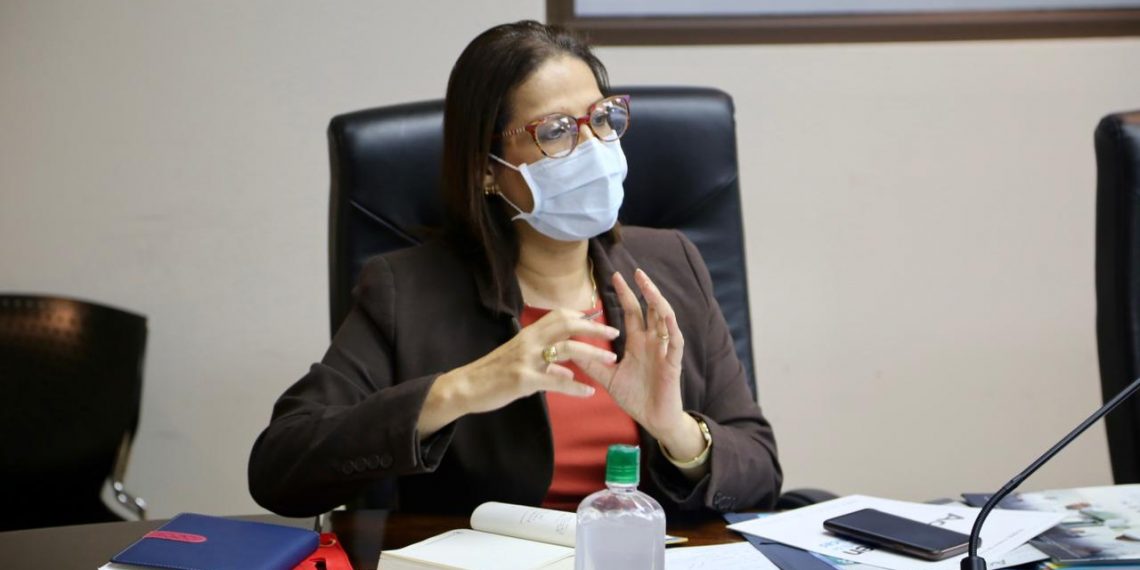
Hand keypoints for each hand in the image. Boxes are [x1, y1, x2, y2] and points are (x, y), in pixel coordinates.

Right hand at [416, 309, 619, 438]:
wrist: (466, 386)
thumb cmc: (494, 374)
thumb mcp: (520, 362)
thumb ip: (546, 365)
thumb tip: (567, 372)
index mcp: (529, 334)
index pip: (560, 315)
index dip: (582, 316)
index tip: (601, 319)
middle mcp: (529, 341)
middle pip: (567, 325)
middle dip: (594, 327)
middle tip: (615, 333)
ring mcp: (527, 359)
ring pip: (565, 349)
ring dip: (592, 352)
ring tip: (611, 359)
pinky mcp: (523, 379)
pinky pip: (555, 382)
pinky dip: (575, 388)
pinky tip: (589, 392)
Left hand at [578, 269, 690, 445]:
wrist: (654, 420)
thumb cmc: (636, 398)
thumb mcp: (608, 378)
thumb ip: (592, 363)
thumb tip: (570, 349)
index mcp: (639, 343)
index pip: (632, 312)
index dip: (626, 294)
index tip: (615, 276)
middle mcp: (653, 342)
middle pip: (650, 309)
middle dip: (644, 289)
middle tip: (634, 271)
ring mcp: (664, 350)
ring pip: (665, 319)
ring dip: (658, 301)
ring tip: (648, 285)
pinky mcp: (673, 363)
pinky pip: (675, 341)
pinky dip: (671, 327)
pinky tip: (665, 315)